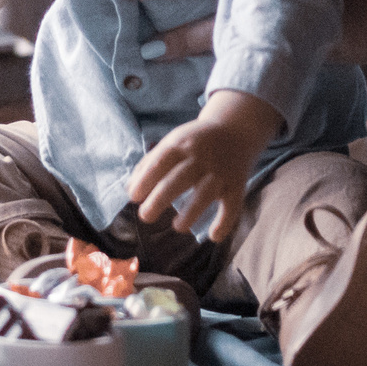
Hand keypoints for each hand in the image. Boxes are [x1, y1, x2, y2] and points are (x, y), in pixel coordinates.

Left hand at [125, 89, 281, 240]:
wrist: (236, 129)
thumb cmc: (195, 142)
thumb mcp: (173, 142)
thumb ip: (151, 163)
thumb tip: (130, 191)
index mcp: (181, 145)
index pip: (160, 163)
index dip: (145, 180)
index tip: (134, 197)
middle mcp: (201, 158)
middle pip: (179, 179)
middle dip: (160, 199)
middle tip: (145, 216)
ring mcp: (220, 172)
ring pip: (205, 193)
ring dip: (190, 213)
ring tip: (177, 226)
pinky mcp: (237, 185)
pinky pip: (232, 205)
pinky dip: (224, 222)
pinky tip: (213, 236)